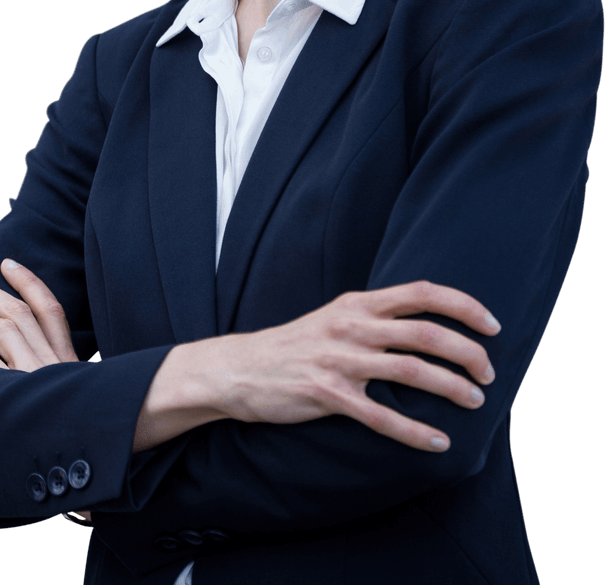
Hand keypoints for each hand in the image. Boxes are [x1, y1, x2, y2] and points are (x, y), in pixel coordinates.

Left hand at [0, 259, 92, 522]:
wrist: (90, 449)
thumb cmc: (85, 425)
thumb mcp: (82, 395)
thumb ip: (66, 379)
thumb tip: (45, 362)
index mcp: (69, 359)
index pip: (51, 309)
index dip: (29, 282)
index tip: (8, 264)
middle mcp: (52, 361)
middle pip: (18, 313)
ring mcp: (34, 376)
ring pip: (0, 330)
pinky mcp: (14, 395)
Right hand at [190, 280, 499, 452]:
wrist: (241, 368)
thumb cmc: (297, 345)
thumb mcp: (337, 316)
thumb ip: (377, 316)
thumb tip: (427, 323)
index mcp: (359, 303)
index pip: (423, 292)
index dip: (464, 306)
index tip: (492, 325)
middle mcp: (353, 326)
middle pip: (426, 333)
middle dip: (468, 353)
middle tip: (489, 373)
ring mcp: (340, 360)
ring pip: (411, 371)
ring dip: (451, 388)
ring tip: (475, 402)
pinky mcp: (327, 395)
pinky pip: (381, 417)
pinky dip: (414, 432)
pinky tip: (437, 442)